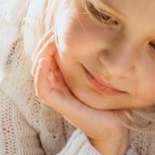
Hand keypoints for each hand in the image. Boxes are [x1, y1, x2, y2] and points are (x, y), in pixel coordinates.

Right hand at [32, 32, 129, 154]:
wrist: (116, 128)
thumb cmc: (113, 103)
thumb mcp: (105, 77)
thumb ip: (99, 62)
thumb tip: (107, 39)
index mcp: (66, 80)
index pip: (50, 56)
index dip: (51, 41)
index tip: (60, 27)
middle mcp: (59, 87)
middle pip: (41, 60)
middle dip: (45, 43)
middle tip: (54, 28)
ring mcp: (57, 96)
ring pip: (38, 71)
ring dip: (41, 53)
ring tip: (50, 39)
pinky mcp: (59, 105)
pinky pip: (42, 88)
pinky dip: (41, 73)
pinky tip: (46, 59)